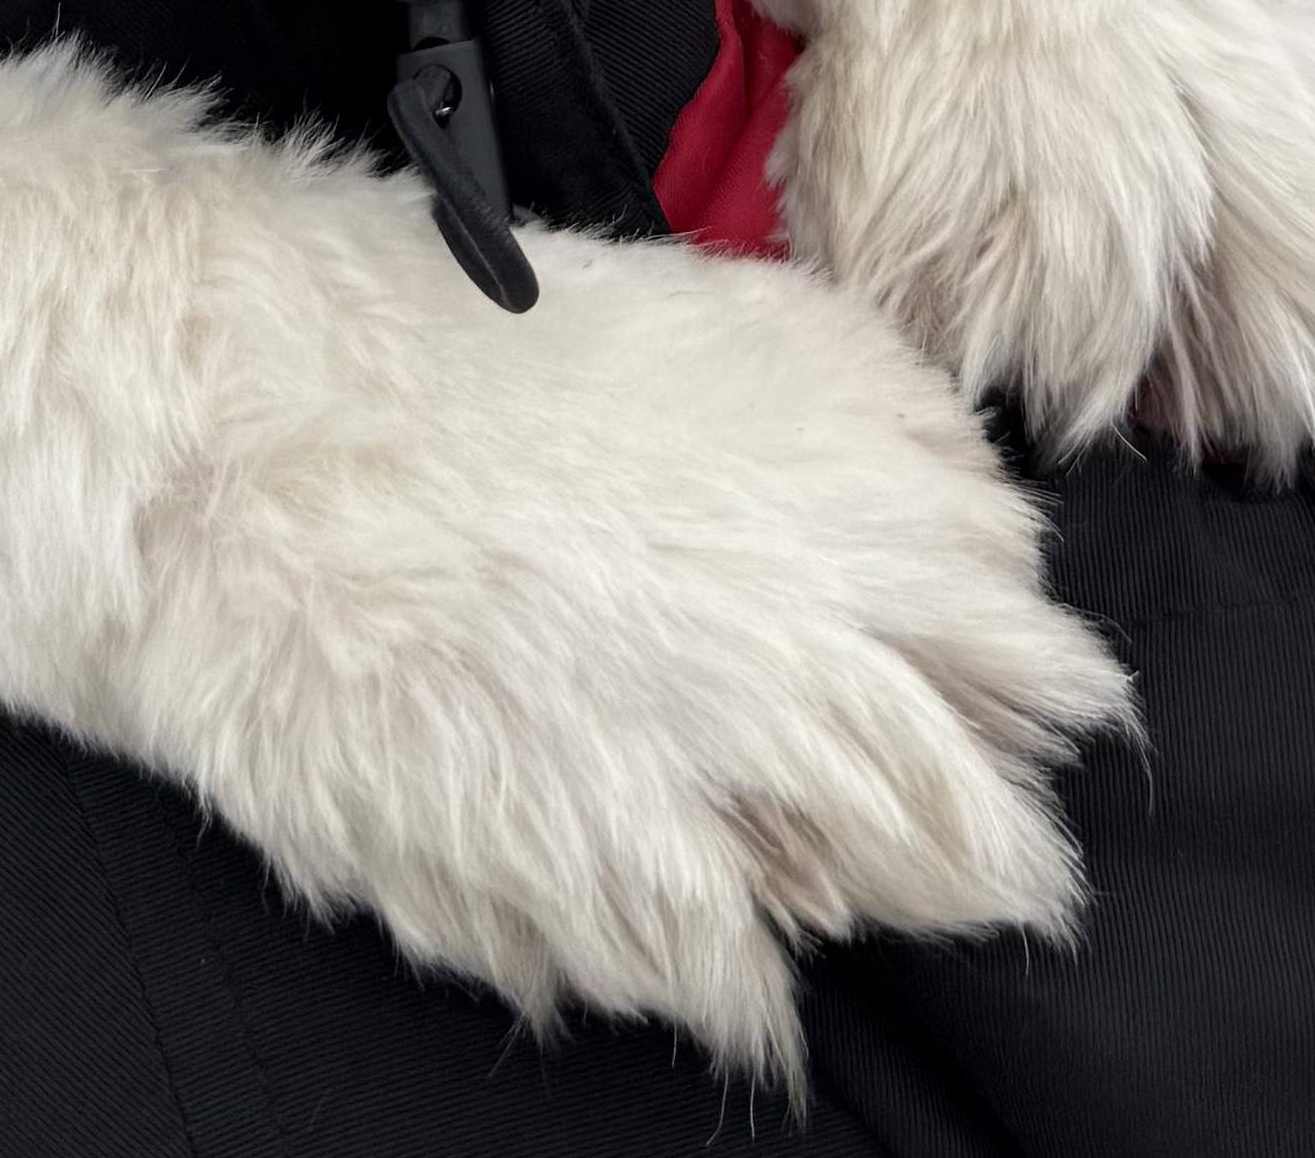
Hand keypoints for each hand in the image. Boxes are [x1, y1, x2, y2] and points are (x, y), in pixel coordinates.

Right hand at [130, 218, 1124, 1082]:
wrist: (276, 446)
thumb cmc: (494, 359)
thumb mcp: (744, 328)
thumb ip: (880, 444)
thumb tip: (958, 544)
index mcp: (892, 517)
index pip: (1039, 667)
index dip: (999, 684)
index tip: (966, 692)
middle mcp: (842, 669)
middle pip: (991, 826)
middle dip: (978, 830)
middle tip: (933, 817)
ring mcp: (734, 796)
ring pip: (878, 916)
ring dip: (859, 893)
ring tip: (809, 856)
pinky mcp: (622, 898)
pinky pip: (742, 986)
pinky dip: (731, 960)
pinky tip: (691, 901)